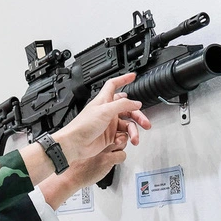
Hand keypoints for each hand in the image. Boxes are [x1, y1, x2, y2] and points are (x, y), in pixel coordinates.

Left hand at [17, 72, 151, 189]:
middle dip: (138, 115)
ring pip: (128, 124)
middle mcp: (108, 111)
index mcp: (104, 101)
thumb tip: (136, 103)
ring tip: (134, 138)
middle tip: (145, 123)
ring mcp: (109, 124)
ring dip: (133, 131)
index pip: (114, 85)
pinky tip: (119, 141)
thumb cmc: (83, 126)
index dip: (123, 79)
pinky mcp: (109, 136)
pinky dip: (124, 139)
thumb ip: (122, 105)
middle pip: (128, 109)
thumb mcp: (105, 110)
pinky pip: (122, 136)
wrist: (75, 144)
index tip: (133, 76)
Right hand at [38, 133, 129, 208]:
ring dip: (119, 148)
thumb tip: (99, 141)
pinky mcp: (107, 159)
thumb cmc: (75, 164)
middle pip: (118, 132)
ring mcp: (104, 150)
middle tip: (115, 145)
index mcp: (92, 135)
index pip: (110, 126)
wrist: (70, 176)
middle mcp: (99, 140)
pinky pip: (122, 155)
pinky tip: (114, 161)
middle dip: (118, 139)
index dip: (113, 132)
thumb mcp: (83, 148)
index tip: (112, 136)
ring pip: (123, 143)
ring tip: (113, 154)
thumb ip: (92, 143)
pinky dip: (120, 158)